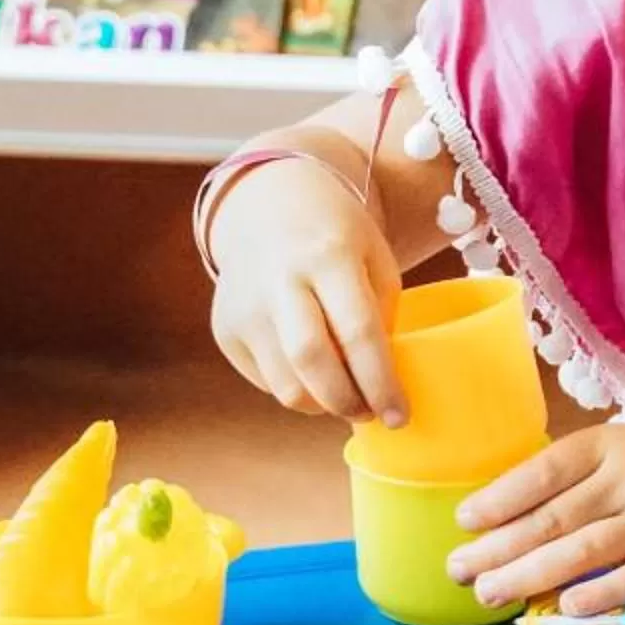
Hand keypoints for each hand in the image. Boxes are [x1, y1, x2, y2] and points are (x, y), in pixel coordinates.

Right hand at [207, 156, 403, 424]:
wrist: (266, 208)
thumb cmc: (336, 237)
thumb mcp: (375, 258)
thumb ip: (382, 316)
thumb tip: (381, 385)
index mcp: (328, 256)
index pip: (357, 331)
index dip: (381, 382)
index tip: (399, 416)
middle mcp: (279, 281)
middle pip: (312, 362)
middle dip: (348, 402)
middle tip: (371, 414)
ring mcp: (244, 308)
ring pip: (286, 386)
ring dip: (322, 404)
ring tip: (346, 393)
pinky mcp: (224, 330)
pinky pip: (267, 381)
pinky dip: (297, 387)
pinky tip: (312, 369)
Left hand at [449, 424, 624, 616]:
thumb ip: (575, 474)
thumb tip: (506, 514)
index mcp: (612, 445)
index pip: (544, 471)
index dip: (500, 498)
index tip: (463, 522)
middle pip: (554, 518)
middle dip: (499, 548)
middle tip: (460, 571)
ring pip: (583, 552)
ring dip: (530, 576)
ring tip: (490, 593)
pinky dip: (597, 596)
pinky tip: (564, 607)